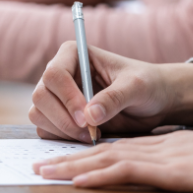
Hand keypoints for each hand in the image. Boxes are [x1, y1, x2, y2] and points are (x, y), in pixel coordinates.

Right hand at [30, 42, 192, 142]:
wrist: (153, 102)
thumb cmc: (147, 84)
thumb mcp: (137, 87)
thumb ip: (115, 98)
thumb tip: (90, 115)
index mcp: (73, 54)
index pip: (54, 74)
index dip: (67, 98)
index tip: (87, 118)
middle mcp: (60, 74)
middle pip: (41, 96)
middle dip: (63, 118)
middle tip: (89, 132)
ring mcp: (57, 96)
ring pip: (39, 114)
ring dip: (61, 130)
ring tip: (91, 135)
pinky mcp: (59, 117)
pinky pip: (46, 130)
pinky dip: (61, 138)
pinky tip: (87, 137)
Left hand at [35, 126, 192, 192]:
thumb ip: (189, 166)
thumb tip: (175, 175)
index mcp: (167, 144)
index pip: (119, 147)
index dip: (88, 152)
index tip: (65, 159)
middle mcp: (159, 146)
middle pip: (104, 150)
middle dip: (68, 157)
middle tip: (39, 164)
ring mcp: (164, 156)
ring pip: (107, 158)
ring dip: (72, 166)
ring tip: (44, 171)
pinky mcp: (172, 170)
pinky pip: (127, 172)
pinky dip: (99, 175)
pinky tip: (78, 180)